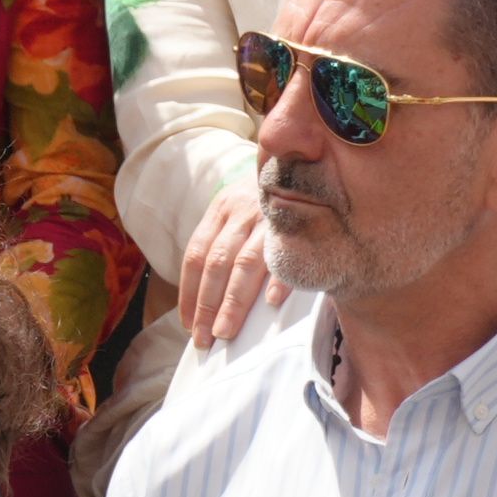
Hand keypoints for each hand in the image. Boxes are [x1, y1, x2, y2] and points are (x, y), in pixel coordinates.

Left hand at [180, 182, 285, 347]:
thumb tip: (208, 296)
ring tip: (226, 331)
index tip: (189, 323)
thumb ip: (226, 240)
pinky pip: (287, 253)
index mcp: (221, 209)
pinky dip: (279, 278)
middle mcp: (242, 210)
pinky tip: (272, 303)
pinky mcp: (301, 220)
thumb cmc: (268, 197)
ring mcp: (270, 215)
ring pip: (245, 263)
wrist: (307, 158)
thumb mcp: (240, 208)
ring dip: (233, 302)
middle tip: (205, 338)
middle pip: (217, 263)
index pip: (196, 255)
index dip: (190, 292)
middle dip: (208, 304)